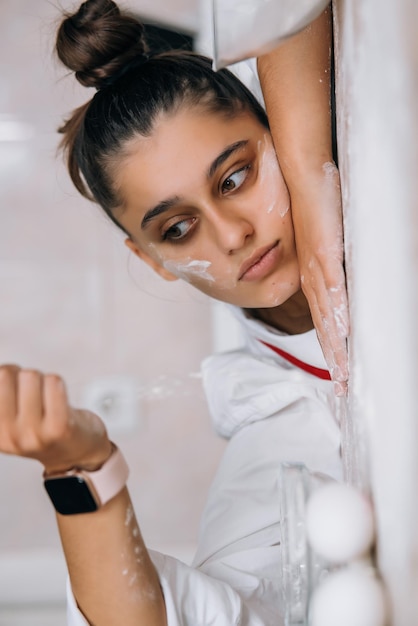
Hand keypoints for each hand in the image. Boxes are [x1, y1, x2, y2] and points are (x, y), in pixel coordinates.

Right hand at [0, 365, 111, 472]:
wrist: (79, 452)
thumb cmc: (44, 429)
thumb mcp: (12, 421)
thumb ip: (4, 395)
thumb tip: (2, 370)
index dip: (7, 375)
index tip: (16, 385)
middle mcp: (9, 436)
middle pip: (6, 374)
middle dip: (22, 376)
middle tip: (35, 392)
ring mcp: (33, 433)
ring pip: (31, 375)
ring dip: (42, 380)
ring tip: (49, 398)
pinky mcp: (59, 426)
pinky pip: (53, 382)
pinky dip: (58, 383)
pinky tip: (61, 399)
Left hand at [292, 163, 348, 394]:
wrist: (302, 176)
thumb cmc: (314, 206)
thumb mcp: (325, 241)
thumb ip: (333, 263)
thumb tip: (344, 279)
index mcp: (311, 276)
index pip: (323, 321)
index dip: (331, 348)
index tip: (338, 374)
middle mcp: (311, 278)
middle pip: (324, 328)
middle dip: (334, 360)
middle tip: (342, 389)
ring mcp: (316, 267)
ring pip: (328, 316)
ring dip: (336, 347)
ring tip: (345, 374)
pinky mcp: (324, 254)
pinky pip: (334, 289)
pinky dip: (340, 313)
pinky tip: (347, 333)